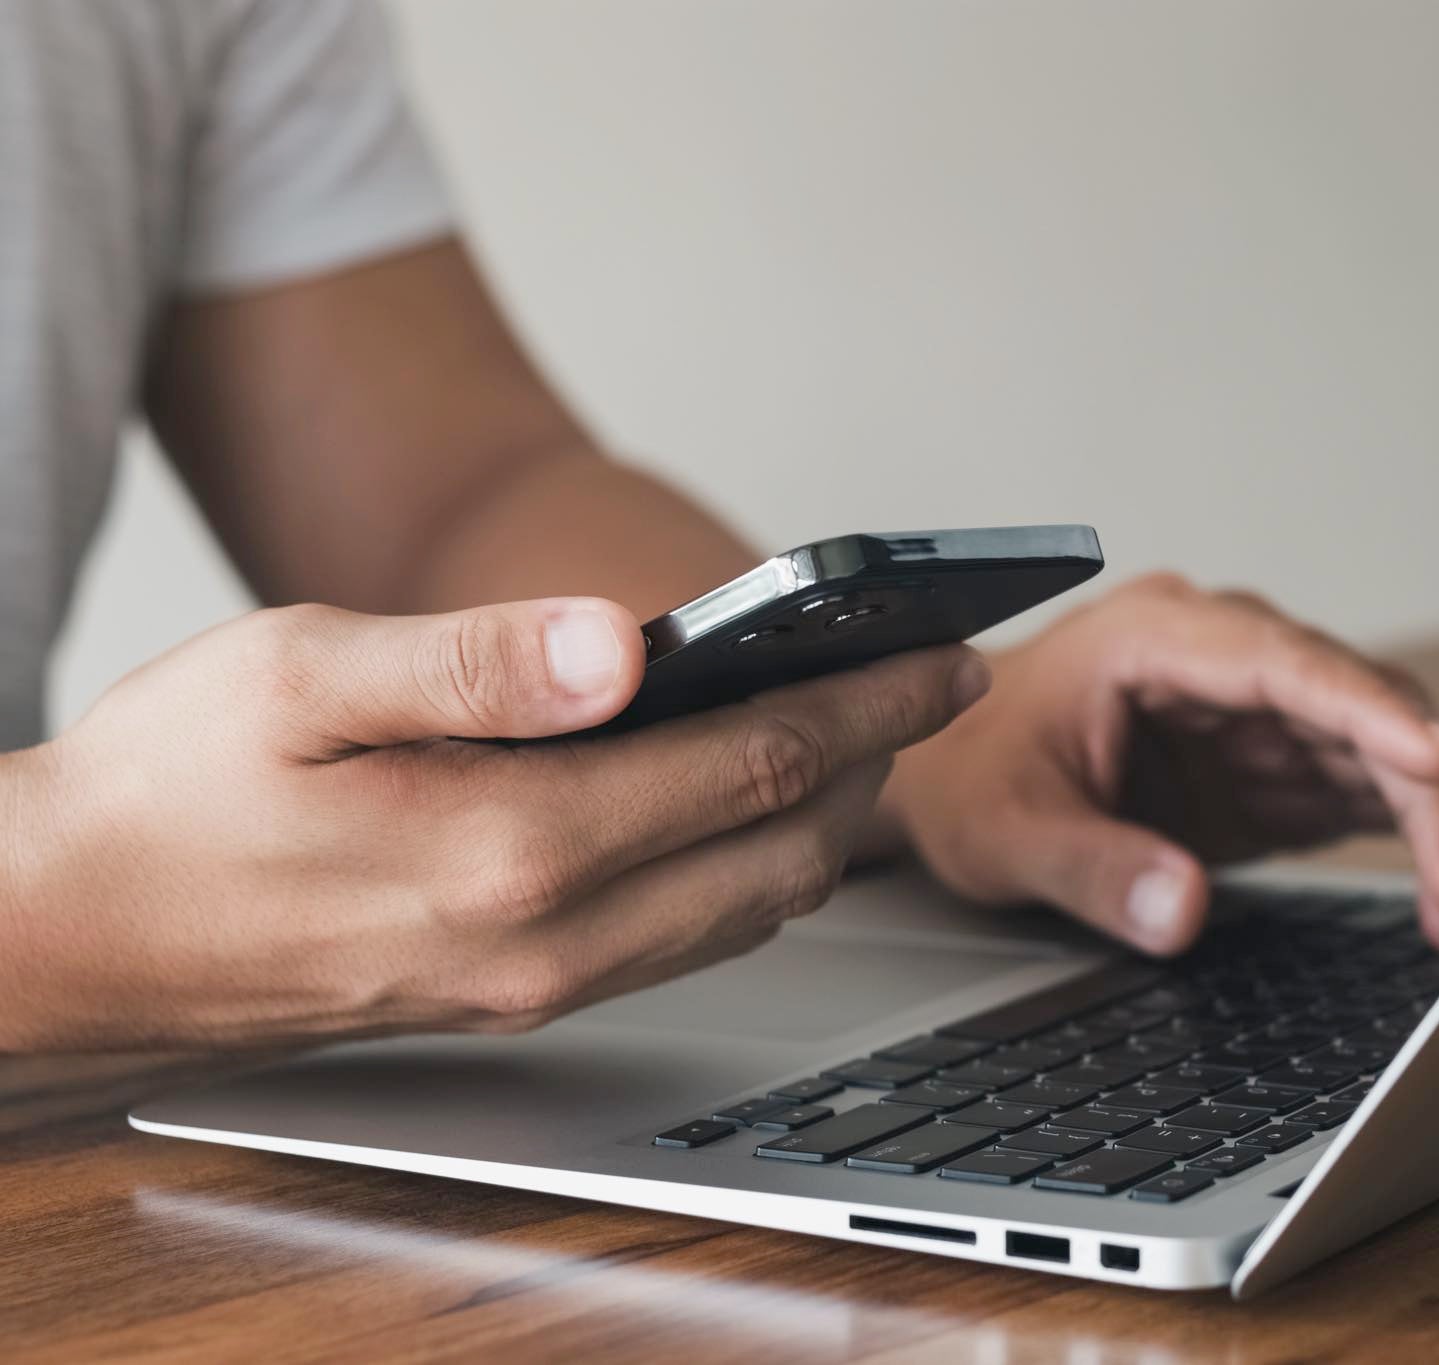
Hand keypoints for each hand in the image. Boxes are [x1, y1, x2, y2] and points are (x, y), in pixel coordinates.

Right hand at [0, 599, 986, 1049]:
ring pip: (744, 909)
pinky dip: (749, 868)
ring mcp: (532, 983)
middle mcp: (543, 939)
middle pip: (779, 849)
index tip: (943, 650)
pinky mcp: (510, 995)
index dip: (866, 702)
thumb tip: (625, 643)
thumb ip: (477, 661)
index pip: (752, 764)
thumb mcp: (300, 674)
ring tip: (865, 739)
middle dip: (875, 762)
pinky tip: (752, 813)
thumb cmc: (168, 785)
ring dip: (822, 823)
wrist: (68, 931)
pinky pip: (679, 939)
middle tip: (933, 684)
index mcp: (508, 847)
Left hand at [885, 573, 1438, 954]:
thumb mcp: (1007, 831)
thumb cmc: (968, 773)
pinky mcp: (1271, 762)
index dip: (1369, 712)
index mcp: (1155, 639)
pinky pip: (1362, 789)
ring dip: (1435, 823)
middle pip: (1354, 708)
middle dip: (1426, 795)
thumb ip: (1092, 868)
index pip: (1283, 664)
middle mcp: (1222, 659)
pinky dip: (1410, 840)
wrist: (951, 772)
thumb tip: (1182, 909)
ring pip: (1378, 750)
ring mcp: (1255, 709)